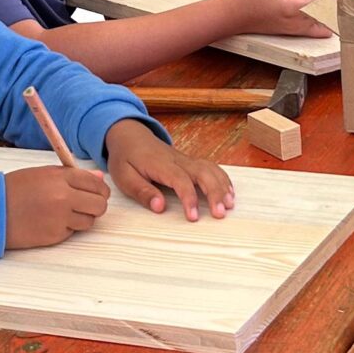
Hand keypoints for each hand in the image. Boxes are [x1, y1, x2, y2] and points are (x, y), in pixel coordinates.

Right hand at [5, 162, 110, 247]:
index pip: (96, 184)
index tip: (98, 193)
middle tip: (86, 206)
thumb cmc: (14, 190)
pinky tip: (50, 222)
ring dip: (82, 219)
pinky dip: (66, 229)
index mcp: (61, 177)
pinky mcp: (54, 235)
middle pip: (99, 204)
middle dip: (96, 206)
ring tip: (63, 214)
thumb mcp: (43, 174)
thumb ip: (72, 176)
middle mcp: (64, 197)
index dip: (100, 190)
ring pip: (89, 221)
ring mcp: (60, 218)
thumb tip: (99, 178)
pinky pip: (72, 232)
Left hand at [104, 118, 234, 221]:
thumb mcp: (124, 176)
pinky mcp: (190, 162)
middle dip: (215, 193)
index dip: (189, 199)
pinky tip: (229, 193)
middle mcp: (178, 161)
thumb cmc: (126, 158)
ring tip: (229, 205)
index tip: (193, 217)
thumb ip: (142, 191)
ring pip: (210, 169)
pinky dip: (223, 179)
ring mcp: (186, 160)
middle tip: (221, 214)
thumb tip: (160, 207)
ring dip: (222, 186)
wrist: (130, 135)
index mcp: (161, 165)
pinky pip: (211, 167)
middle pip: (203, 173)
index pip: (180, 180)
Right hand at [216, 0, 334, 37]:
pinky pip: (317, 29)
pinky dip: (324, 17)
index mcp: (294, 9)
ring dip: (332, 9)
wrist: (233, 16)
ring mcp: (297, 30)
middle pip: (332, 16)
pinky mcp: (294, 32)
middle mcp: (298, 23)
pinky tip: (316, 2)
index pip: (326, 1)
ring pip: (327, 25)